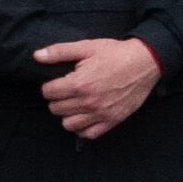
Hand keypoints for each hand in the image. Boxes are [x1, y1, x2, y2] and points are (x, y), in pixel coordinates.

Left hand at [35, 36, 161, 139]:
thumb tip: (37, 56)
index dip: (49, 86)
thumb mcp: (87, 47)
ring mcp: (100, 114)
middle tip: (66, 91)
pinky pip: (88, 134)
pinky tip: (85, 116)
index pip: (48, 93)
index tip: (57, 81)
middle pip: (56, 109)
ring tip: (74, 104)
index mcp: (79, 84)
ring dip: (67, 115)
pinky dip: (83, 128)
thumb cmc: (115, 53)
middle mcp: (88, 102)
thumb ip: (60, 52)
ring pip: (68, 124)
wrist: (145, 62)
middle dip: (57, 99)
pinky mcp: (112, 121)